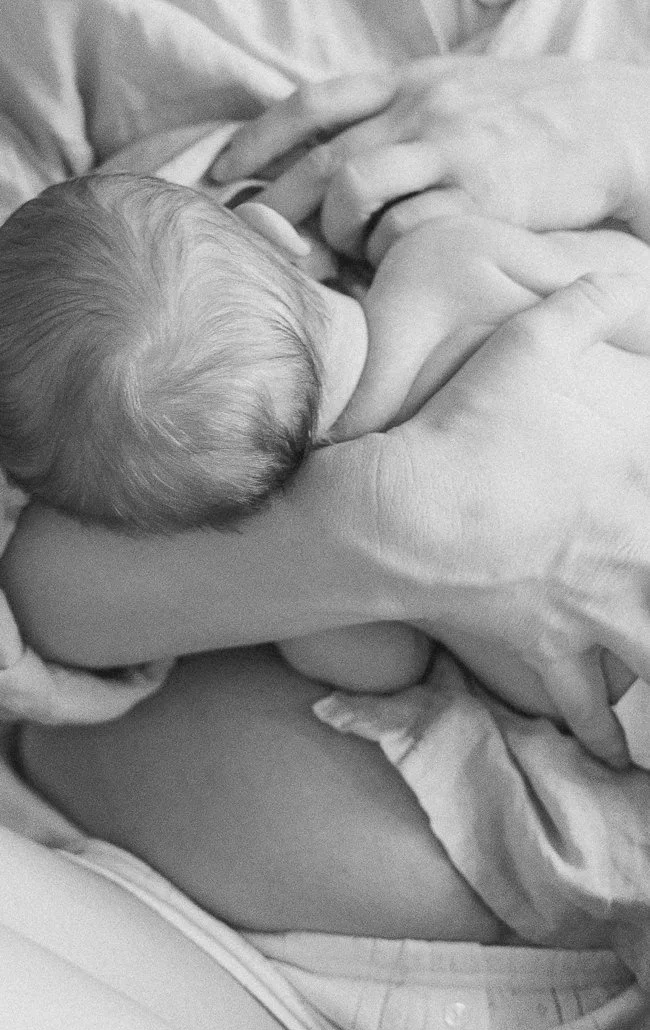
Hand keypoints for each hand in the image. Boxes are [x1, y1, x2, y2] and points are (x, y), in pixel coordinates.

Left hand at [210, 58, 649, 254]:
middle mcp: (422, 109)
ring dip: (331, 231)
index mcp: (411, 80)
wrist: (619, 122)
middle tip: (252, 242)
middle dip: (275, 205)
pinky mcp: (482, 197)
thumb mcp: (459, 88)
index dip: (258, 138)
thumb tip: (329, 153)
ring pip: (352, 190)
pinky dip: (383, 251)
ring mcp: (451, 150)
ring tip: (338, 255)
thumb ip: (397, 111)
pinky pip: (406, 229)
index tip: (219, 173)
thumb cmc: (534, 115)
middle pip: (321, 158)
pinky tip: (387, 266)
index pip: (314, 102)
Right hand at [370, 270, 649, 765]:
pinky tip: (615, 754)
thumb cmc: (466, 429)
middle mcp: (634, 561)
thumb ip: (585, 306)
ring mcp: (595, 615)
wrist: (404, 513)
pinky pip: (586, 708)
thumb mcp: (527, 346)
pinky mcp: (545, 651)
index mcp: (641, 489)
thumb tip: (619, 275)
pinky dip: (604, 735)